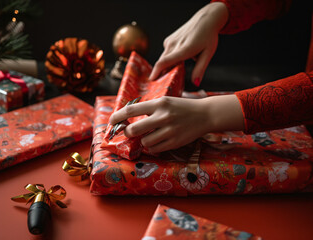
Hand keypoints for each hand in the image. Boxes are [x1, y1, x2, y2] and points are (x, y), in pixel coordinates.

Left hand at [109, 95, 243, 152]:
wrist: (205, 114)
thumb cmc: (182, 107)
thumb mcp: (166, 101)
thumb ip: (149, 109)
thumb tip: (129, 119)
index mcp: (159, 103)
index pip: (131, 110)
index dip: (117, 117)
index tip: (111, 121)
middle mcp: (163, 116)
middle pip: (134, 129)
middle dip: (127, 133)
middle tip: (128, 133)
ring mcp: (169, 131)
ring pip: (144, 142)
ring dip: (142, 141)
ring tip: (148, 136)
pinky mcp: (175, 142)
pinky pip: (155, 149)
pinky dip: (152, 147)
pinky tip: (157, 141)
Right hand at [149, 2, 227, 85]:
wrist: (206, 20)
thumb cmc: (208, 37)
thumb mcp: (208, 54)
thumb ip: (200, 69)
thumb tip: (195, 82)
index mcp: (184, 49)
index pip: (164, 62)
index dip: (156, 72)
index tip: (151, 81)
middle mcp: (174, 44)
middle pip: (162, 63)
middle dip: (162, 74)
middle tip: (165, 85)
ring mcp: (170, 41)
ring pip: (164, 59)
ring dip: (167, 66)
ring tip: (177, 69)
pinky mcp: (168, 40)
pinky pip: (166, 54)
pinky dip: (170, 59)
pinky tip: (180, 57)